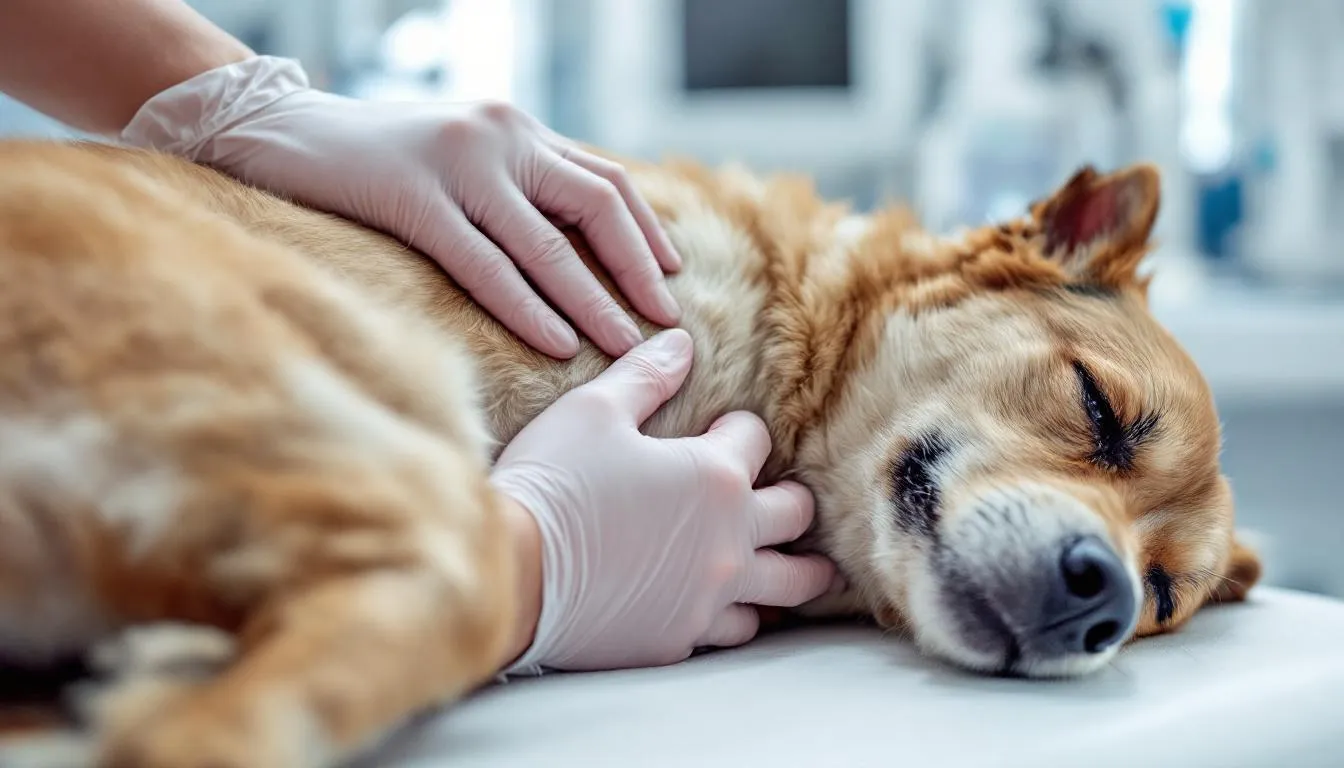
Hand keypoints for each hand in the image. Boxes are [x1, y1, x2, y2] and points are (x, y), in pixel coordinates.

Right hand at [121, 55, 681, 359]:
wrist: (282, 129)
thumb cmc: (377, 159)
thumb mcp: (461, 159)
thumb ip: (515, 186)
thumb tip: (572, 245)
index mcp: (517, 129)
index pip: (605, 181)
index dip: (644, 232)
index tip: (671, 277)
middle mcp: (501, 137)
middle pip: (597, 206)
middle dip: (637, 269)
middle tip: (664, 320)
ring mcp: (458, 165)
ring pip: (548, 245)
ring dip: (594, 301)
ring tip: (625, 346)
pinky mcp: (412, 198)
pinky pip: (484, 264)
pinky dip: (527, 308)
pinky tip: (557, 342)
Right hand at [491, 329, 837, 672]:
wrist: (510, 573)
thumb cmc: (553, 483)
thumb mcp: (593, 410)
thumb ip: (646, 375)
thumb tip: (682, 343)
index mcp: (716, 477)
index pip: (756, 440)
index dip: (738, 428)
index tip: (722, 429)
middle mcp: (729, 541)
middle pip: (797, 517)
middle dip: (793, 500)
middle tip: (785, 498)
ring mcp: (709, 597)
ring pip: (785, 587)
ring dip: (790, 569)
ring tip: (796, 566)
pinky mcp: (679, 639)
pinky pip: (731, 630)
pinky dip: (736, 613)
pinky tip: (727, 606)